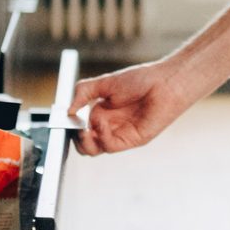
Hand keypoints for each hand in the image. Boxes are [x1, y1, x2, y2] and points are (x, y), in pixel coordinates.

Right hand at [69, 59, 197, 155]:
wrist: (165, 83)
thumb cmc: (140, 80)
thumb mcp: (105, 82)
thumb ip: (83, 92)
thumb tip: (68, 109)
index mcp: (101, 112)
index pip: (79, 127)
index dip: (70, 126)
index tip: (64, 119)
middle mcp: (108, 125)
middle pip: (84, 143)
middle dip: (75, 138)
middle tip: (73, 128)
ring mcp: (119, 134)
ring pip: (94, 150)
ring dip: (85, 142)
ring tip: (84, 130)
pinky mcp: (130, 140)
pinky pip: (110, 146)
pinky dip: (102, 136)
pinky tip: (102, 124)